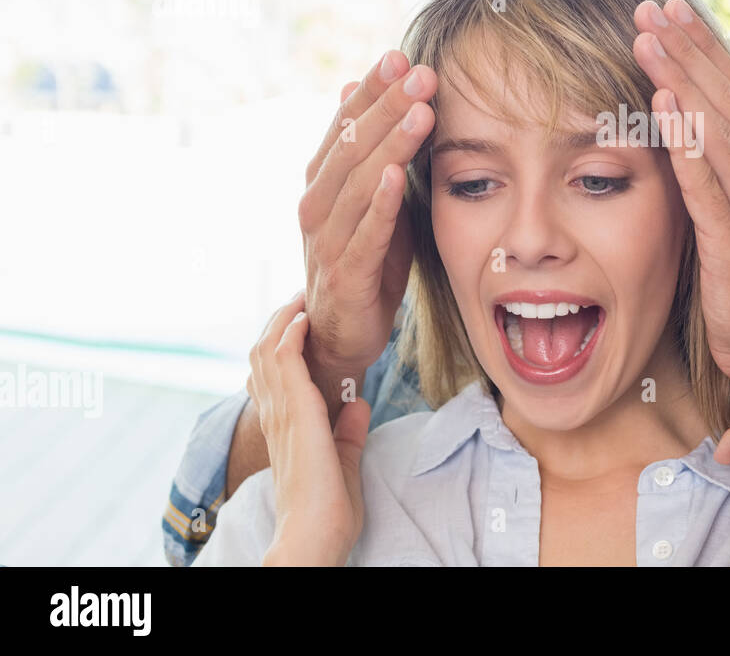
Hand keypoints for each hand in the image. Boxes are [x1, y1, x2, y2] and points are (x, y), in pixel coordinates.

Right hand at [247, 292, 370, 565]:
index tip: (302, 319)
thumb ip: (348, 433)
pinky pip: (283, 363)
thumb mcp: (343, 463)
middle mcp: (276, 417)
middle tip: (300, 299)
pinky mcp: (296, 414)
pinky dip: (291, 335)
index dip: (282, 343)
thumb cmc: (327, 512)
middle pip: (263, 355)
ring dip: (283, 320)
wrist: (314, 537)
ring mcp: (282, 414)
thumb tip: (359, 405)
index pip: (273, 375)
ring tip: (301, 299)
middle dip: (279, 322)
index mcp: (285, 428)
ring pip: (267, 352)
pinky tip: (304, 319)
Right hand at [299, 50, 436, 375]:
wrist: (342, 332)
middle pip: (353, 144)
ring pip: (357, 181)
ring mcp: (326, 238)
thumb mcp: (371, 199)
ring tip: (420, 110)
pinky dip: (378, 203)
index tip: (402, 56)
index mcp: (323, 181)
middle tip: (421, 72)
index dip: (372, 90)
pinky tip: (395, 176)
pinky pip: (363, 233)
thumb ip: (368, 149)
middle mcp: (316, 203)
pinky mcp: (346, 271)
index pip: (345, 123)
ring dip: (390, 143)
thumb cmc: (364, 259)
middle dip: (388, 105)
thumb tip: (355, 87)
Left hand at [632, 0, 729, 381]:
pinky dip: (685, 141)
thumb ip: (715, 163)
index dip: (703, 47)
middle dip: (686, 50)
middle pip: (725, 99)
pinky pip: (708, 182)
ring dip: (680, 80)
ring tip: (646, 42)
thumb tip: (679, 114)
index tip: (668, 11)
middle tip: (648, 10)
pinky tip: (661, 106)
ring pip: (716, 130)